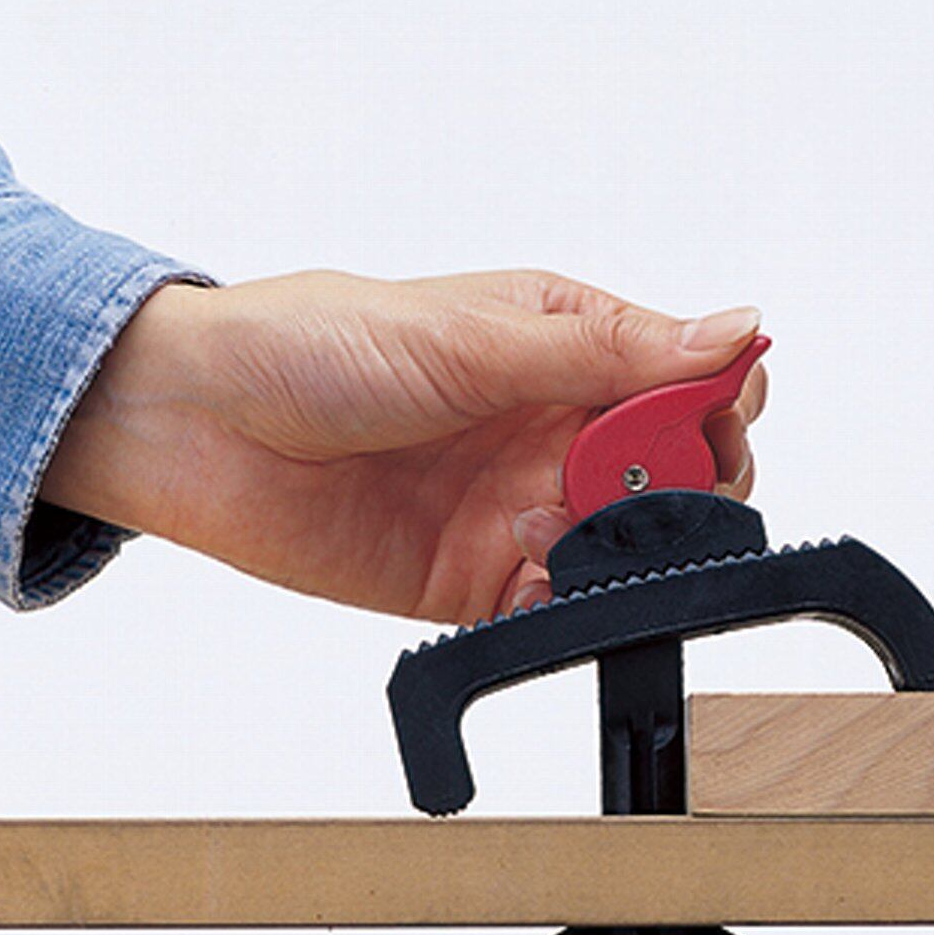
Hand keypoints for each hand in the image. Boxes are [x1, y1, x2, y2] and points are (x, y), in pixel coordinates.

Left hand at [40, 270, 767, 621]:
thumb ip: (605, 353)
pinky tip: (536, 569)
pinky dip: (572, 598)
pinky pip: (563, 602)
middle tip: (631, 479)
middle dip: (686, 481)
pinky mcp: (487, 580)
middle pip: (681, 469)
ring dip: (627, 542)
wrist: (199, 429)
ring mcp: (526, 506)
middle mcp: (557, 427)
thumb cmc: (311, 347)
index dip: (719, 400)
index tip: (707, 419)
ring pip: (633, 542)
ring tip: (561, 521)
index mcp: (566, 344)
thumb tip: (733, 332)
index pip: (691, 375)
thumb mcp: (470, 338)